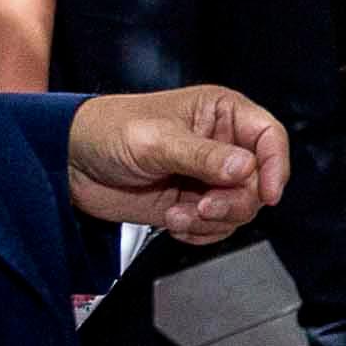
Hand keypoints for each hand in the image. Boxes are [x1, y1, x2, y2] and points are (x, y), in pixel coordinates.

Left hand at [66, 86, 288, 244]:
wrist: (69, 163)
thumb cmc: (108, 130)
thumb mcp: (157, 140)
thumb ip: (203, 156)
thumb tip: (246, 167)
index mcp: (221, 113)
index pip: (269, 136)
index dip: (276, 165)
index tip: (268, 194)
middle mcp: (221, 144)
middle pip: (258, 180)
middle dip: (234, 201)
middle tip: (204, 207)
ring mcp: (207, 176)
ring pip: (240, 208)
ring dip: (213, 220)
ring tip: (179, 215)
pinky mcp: (192, 202)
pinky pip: (217, 226)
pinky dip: (200, 233)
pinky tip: (174, 222)